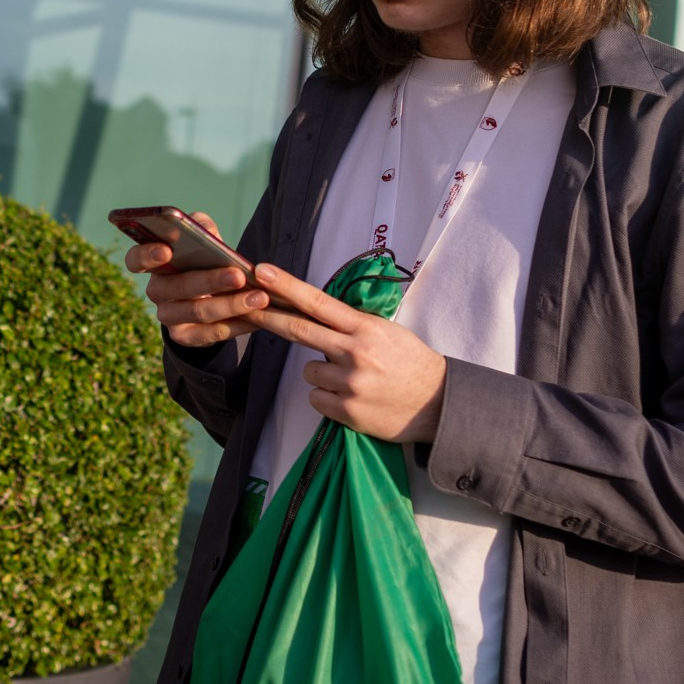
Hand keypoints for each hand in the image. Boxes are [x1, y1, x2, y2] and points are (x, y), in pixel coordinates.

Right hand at [124, 211, 266, 349]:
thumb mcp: (203, 239)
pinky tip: (257, 318)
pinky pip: (211, 334)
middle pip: (176, 287)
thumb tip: (206, 230)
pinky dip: (237, 325)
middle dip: (210, 281)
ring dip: (231, 305)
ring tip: (259, 297)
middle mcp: (157, 291)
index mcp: (154, 264)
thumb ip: (202, 227)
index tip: (166, 250)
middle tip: (238, 275)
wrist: (211, 297)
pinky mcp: (185, 337)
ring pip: (198, 312)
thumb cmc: (205, 260)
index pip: (136, 260)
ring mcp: (168, 317)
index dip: (146, 256)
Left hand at [244, 263, 447, 442]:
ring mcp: (350, 383)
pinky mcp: (348, 410)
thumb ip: (351, 325)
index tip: (262, 272)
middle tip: (246, 306)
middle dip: (267, 317)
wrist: (438, 403)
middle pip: (299, 331)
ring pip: (308, 371)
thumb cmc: (410, 363)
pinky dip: (327, 398)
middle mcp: (355, 352)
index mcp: (365, 328)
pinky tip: (352, 397)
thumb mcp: (386, 332)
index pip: (318, 301)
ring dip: (321, 373)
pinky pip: (316, 398)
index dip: (286, 286)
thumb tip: (313, 314)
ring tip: (353, 378)